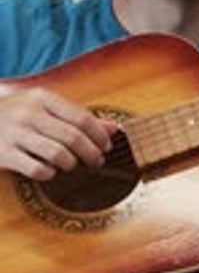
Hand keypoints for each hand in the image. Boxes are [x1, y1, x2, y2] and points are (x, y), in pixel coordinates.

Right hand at [0, 86, 116, 180]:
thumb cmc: (16, 114)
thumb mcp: (43, 107)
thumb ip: (76, 116)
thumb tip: (113, 128)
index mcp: (41, 98)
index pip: (81, 117)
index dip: (99, 135)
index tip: (106, 146)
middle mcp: (29, 113)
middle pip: (73, 138)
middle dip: (91, 154)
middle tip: (96, 161)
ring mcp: (15, 134)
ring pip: (58, 155)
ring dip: (71, 164)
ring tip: (72, 165)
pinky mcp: (5, 154)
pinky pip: (38, 170)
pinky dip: (50, 174)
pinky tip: (50, 171)